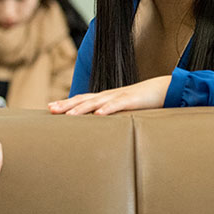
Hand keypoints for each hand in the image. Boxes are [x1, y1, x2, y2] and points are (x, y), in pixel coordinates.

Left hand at [48, 76, 170, 115]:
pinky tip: (98, 115)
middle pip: (84, 99)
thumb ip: (111, 116)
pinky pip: (118, 105)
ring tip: (68, 115)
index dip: (66, 102)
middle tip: (51, 109)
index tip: (50, 107)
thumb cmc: (143, 100)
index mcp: (106, 98)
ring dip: (81, 108)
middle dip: (67, 104)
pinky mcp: (132, 100)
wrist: (164, 88)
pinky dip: (107, 109)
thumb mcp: (123, 109)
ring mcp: (120, 96)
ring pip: (97, 102)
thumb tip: (99, 126)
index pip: (82, 99)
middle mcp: (109, 95)